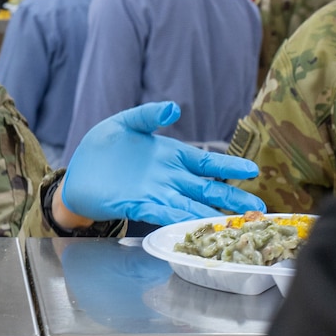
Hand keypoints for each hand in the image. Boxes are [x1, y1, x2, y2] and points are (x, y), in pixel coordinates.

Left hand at [60, 102, 265, 226]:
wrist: (78, 172)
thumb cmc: (104, 146)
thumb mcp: (126, 123)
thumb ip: (149, 115)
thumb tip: (173, 107)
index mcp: (172, 155)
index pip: (207, 162)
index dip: (229, 166)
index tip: (252, 171)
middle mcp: (169, 178)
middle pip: (206, 190)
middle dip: (231, 199)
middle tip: (257, 210)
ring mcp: (155, 193)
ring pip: (189, 206)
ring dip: (208, 216)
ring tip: (230, 226)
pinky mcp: (136, 205)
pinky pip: (161, 213)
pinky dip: (176, 220)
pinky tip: (190, 227)